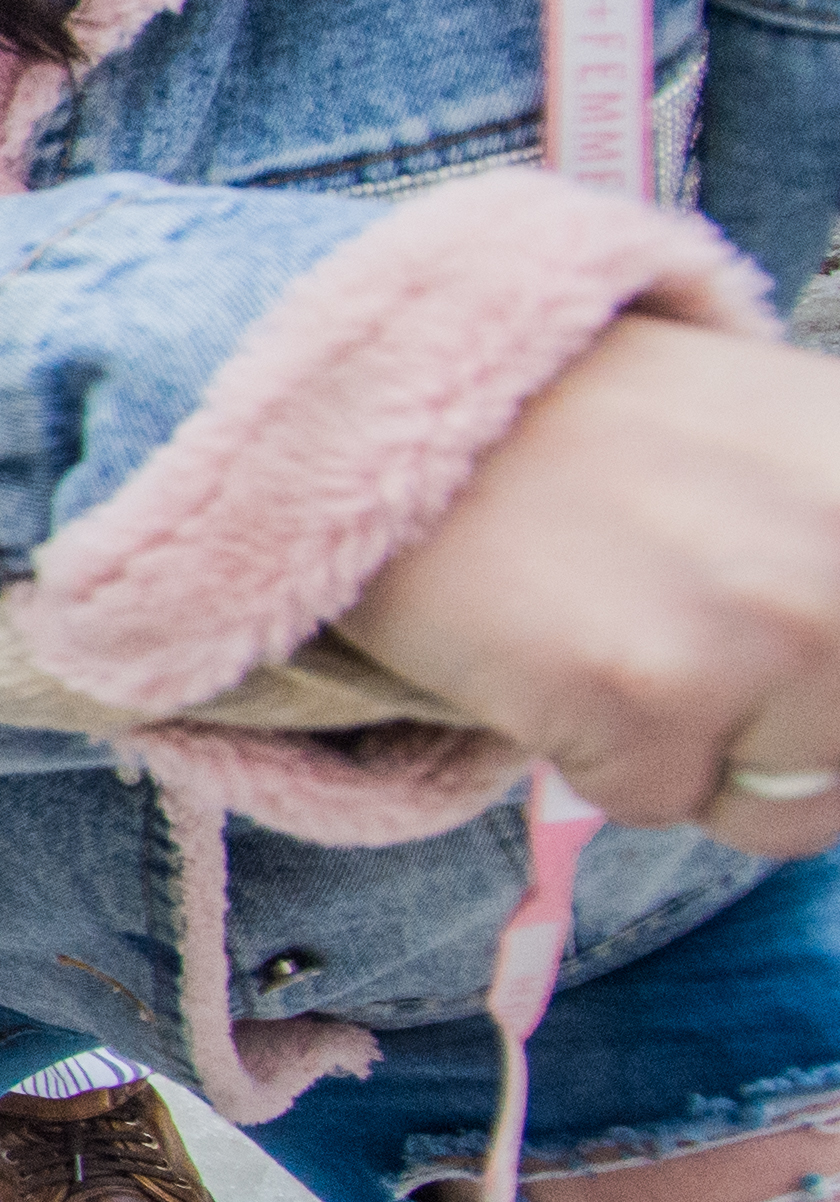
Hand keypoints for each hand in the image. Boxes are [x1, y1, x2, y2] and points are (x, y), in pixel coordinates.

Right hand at [344, 317, 839, 853]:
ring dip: (687, 750)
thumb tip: (835, 714)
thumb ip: (836, 548)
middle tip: (680, 643)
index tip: (770, 669)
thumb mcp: (787, 441)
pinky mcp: (640, 690)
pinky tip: (545, 649)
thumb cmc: (592, 425)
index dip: (823, 697)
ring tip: (611, 635)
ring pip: (769, 805)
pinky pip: (653, 801)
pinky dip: (592, 754)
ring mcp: (754, 627)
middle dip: (769, 739)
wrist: (405, 396)